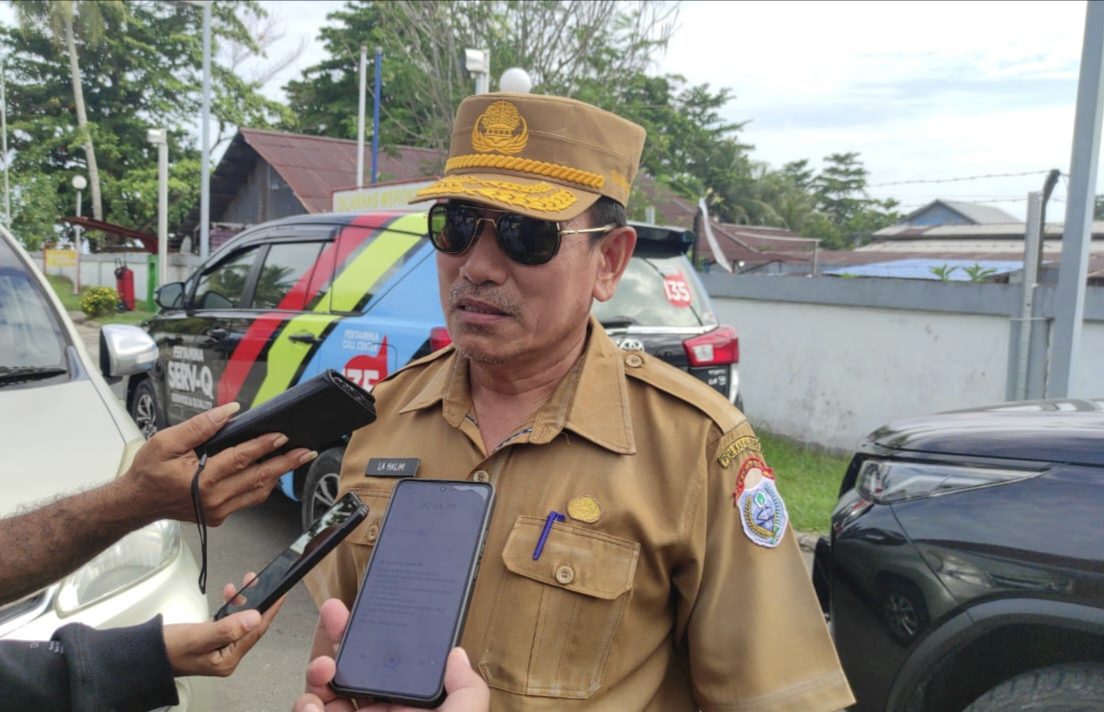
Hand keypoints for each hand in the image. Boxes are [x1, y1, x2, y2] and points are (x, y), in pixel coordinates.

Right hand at [121, 402, 317, 524]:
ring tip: (296, 458)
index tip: (282, 435)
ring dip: (278, 474)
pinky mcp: (219, 516)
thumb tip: (230, 412)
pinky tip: (272, 471)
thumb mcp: (166, 442)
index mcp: (200, 481)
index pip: (240, 460)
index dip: (263, 446)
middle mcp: (213, 499)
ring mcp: (218, 511)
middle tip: (306, 451)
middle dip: (285, 463)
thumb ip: (200, 427)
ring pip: (258, 492)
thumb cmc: (149, 472)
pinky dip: (262, 485)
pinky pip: (248, 499)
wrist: (137, 503)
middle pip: (258, 478)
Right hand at [163, 572, 285, 676]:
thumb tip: (254, 618)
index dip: (270, 609)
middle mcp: (227, 657)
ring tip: (242, 584)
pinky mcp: (213, 642)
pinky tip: (229, 596)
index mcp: (227, 660)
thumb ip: (227, 627)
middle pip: (251, 625)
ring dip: (243, 602)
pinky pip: (230, 622)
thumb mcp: (198, 635)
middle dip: (257, 601)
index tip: (281, 592)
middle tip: (257, 580)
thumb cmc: (166, 649)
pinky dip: (231, 607)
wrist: (143, 655)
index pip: (256, 631)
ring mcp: (220, 650)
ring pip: (241, 621)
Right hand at [292, 599, 488, 711]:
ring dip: (318, 675)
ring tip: (323, 669)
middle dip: (337, 642)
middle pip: (351, 673)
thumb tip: (456, 653)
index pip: (388, 666)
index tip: (362, 610)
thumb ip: (466, 689)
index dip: (373, 636)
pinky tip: (312, 704)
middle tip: (332, 617)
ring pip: (323, 697)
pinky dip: (305, 708)